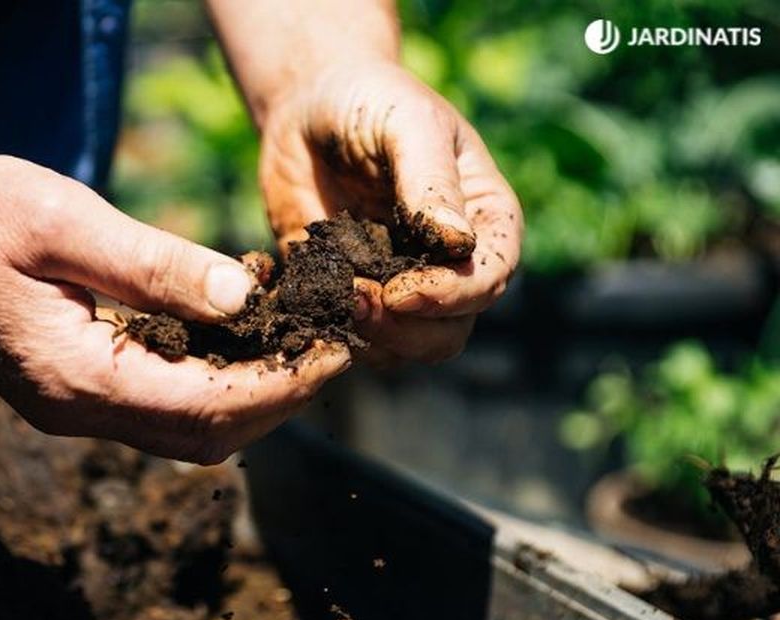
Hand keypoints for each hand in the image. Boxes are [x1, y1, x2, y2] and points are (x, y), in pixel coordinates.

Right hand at [0, 155, 349, 463]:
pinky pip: (155, 406)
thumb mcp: (63, 223)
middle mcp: (74, 410)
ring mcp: (68, 406)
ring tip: (295, 341)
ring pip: (182, 430)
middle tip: (330, 349)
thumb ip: (153, 266)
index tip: (336, 351)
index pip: (205, 406)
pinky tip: (233, 336)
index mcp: (76, 377)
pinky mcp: (66, 389)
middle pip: (202, 434)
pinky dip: (207, 383)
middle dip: (276, 400)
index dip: (281, 386)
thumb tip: (241, 298)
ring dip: (246, 396)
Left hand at [258, 62, 522, 366]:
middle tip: (355, 298)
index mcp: (484, 222)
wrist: (310, 110)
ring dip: (366, 336)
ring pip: (401, 348)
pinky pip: (348, 337)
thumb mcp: (406, 125)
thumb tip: (459, 243)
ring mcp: (399, 288)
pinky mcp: (349, 299)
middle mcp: (450, 266)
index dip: (452, 296)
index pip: (488, 279)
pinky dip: (327, 330)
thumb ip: (431, 181)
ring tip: (327, 297)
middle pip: (449, 331)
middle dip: (406, 328)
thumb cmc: (372, 102)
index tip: (401, 291)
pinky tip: (301, 300)